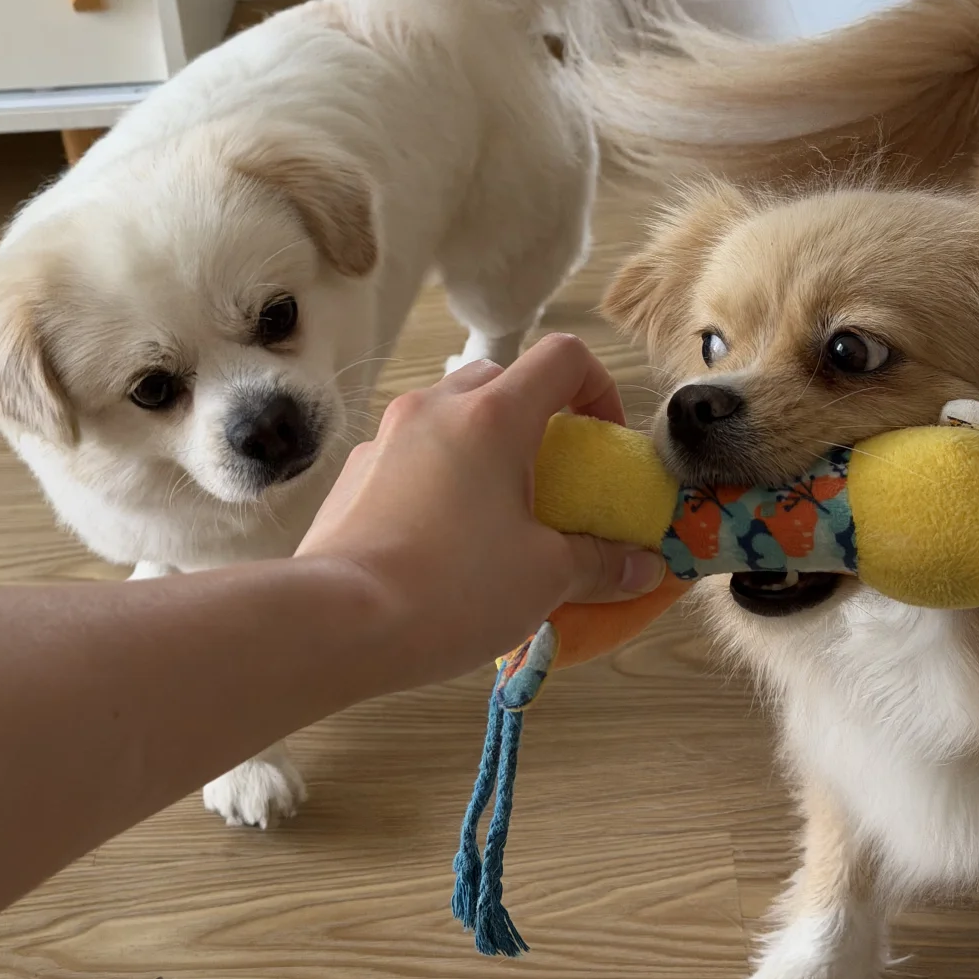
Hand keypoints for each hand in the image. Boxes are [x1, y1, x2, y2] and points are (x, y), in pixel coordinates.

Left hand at [295, 334, 664, 690]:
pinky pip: (411, 455)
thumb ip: (601, 563)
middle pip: (502, 379)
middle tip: (550, 480)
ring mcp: (386, 437)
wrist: (336, 621)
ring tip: (494, 513)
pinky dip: (438, 476)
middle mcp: (435, 408)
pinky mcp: (353, 473)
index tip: (602, 443)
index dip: (599, 388)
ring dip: (483, 446)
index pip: (563, 357)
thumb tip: (643, 566)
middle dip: (537, 418)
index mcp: (493, 416)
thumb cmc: (452, 590)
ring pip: (450, 414)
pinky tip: (439, 540)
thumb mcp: (545, 578)